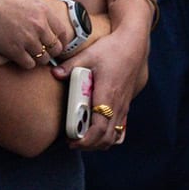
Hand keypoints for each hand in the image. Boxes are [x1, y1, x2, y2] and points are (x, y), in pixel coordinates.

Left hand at [57, 15, 151, 149]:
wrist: (134, 45)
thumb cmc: (112, 50)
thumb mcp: (89, 55)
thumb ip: (70, 66)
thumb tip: (54, 74)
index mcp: (108, 96)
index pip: (99, 128)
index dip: (86, 139)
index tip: (72, 141)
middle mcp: (118, 105)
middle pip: (106, 138)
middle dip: (88, 145)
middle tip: (71, 141)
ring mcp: (124, 107)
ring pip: (114, 136)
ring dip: (98, 142)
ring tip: (82, 137)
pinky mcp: (126, 105)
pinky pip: (120, 129)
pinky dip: (109, 135)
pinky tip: (97, 132)